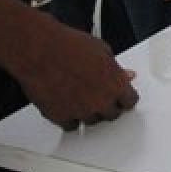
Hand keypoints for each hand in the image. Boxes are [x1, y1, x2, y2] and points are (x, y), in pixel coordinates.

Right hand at [13, 18, 139, 129]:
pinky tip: (68, 104)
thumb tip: (126, 75)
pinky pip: (72, 125)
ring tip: (80, 94)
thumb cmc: (68, 46)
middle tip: (99, 93)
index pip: (130, 101)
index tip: (122, 96)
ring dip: (89, 111)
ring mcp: (82, 111)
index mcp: (115, 84)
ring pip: (92, 121)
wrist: (40, 50)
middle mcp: (101, 101)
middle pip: (112, 114)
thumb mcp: (102, 50)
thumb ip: (116, 68)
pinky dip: (70, 117)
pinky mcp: (62, 118)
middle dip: (108, 104)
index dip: (125, 97)